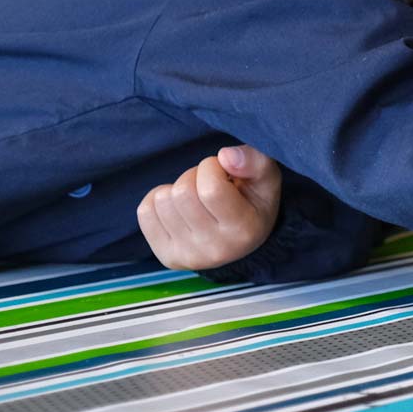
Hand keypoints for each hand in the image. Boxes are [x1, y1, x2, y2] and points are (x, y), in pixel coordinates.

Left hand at [136, 146, 282, 270]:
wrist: (243, 241)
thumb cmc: (254, 201)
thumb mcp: (267, 178)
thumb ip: (255, 161)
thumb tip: (225, 155)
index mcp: (244, 230)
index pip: (210, 189)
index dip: (211, 167)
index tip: (223, 170)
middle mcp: (216, 248)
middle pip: (182, 193)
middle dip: (193, 176)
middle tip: (208, 183)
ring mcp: (188, 256)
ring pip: (162, 200)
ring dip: (177, 188)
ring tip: (196, 196)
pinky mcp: (167, 256)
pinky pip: (145, 212)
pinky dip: (159, 200)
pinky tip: (179, 207)